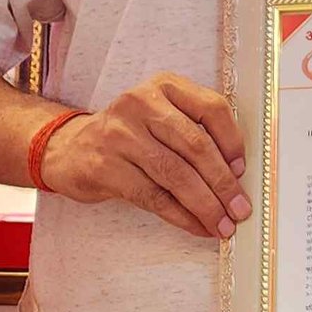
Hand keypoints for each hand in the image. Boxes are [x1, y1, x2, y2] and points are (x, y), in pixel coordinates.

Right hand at [41, 72, 250, 241]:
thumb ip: (194, 132)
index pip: (212, 108)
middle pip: (195, 146)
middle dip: (223, 183)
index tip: (242, 170)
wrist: (69, 148)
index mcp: (164, 86)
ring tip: (222, 224)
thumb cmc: (128, 135)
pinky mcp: (105, 167)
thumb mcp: (160, 116)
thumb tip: (236, 176)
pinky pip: (153, 197)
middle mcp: (141, 103)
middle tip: (240, 208)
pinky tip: (196, 226)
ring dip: (206, 205)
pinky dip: (181, 216)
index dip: (233, 142)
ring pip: (176, 175)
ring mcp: (120, 135)